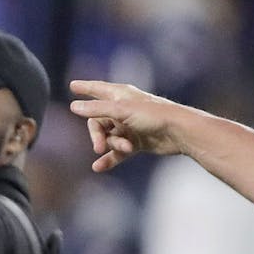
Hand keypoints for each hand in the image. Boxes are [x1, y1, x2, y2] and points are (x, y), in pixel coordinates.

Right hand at [68, 79, 188, 171]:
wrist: (179, 132)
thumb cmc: (153, 115)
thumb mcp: (121, 111)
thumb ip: (97, 109)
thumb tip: (74, 107)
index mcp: (120, 95)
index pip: (98, 89)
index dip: (85, 87)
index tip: (73, 85)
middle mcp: (123, 109)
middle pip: (98, 122)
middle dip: (97, 135)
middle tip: (99, 146)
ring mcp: (129, 126)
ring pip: (109, 138)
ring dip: (113, 145)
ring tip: (125, 149)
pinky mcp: (136, 142)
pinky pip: (117, 152)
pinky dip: (110, 159)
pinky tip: (98, 167)